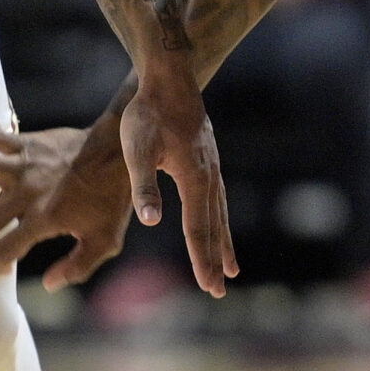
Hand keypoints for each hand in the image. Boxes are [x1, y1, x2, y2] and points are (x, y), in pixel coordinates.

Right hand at [0, 123, 136, 287]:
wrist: (119, 152)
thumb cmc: (112, 199)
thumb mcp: (106, 242)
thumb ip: (78, 267)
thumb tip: (49, 284)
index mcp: (43, 219)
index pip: (5, 250)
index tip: (0, 267)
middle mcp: (27, 192)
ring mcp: (23, 165)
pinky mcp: (26, 143)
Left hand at [119, 58, 236, 296]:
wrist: (168, 79)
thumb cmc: (148, 114)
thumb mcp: (138, 150)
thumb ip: (144, 186)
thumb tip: (153, 221)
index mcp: (194, 179)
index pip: (198, 229)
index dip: (202, 260)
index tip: (208, 287)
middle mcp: (209, 177)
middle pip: (213, 227)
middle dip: (215, 261)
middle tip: (218, 291)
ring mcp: (211, 168)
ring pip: (220, 215)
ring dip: (224, 244)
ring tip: (231, 269)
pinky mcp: (207, 160)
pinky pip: (217, 199)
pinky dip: (220, 220)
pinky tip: (219, 226)